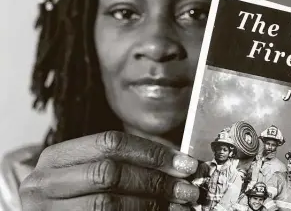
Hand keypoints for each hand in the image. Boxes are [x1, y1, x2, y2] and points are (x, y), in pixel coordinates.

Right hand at [20, 131, 199, 210]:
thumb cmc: (74, 194)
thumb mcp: (89, 170)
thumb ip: (125, 164)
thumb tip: (177, 165)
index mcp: (57, 157)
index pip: (110, 142)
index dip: (151, 152)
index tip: (184, 164)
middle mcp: (45, 182)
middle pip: (110, 173)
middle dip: (155, 181)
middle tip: (188, 190)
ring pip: (107, 204)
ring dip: (151, 205)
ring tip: (180, 208)